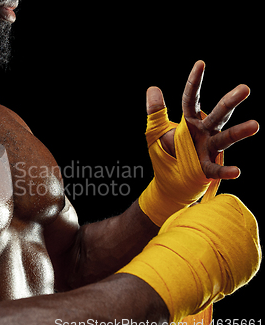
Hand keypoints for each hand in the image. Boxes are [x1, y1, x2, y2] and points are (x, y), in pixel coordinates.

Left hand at [146, 60, 259, 179]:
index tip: (201, 63)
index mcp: (190, 120)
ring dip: (239, 132)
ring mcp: (208, 148)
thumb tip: (153, 88)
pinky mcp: (206, 167)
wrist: (170, 178)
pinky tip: (237, 171)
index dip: (194, 82)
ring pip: (225, 138)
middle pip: (218, 114)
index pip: (192, 98)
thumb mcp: (156, 130)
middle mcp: (204, 132)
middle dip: (230, 102)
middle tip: (245, 88)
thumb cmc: (167, 151)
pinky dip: (226, 171)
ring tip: (256, 125)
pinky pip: (216, 169)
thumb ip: (156, 111)